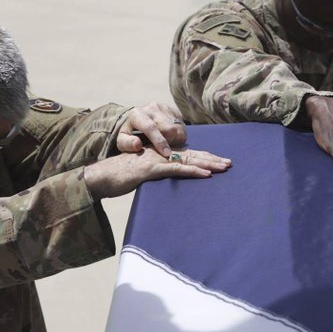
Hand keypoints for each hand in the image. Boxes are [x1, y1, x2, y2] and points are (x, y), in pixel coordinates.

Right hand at [84, 148, 231, 199]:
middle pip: (192, 155)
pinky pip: (176, 170)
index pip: (187, 154)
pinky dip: (192, 172)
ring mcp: (157, 160)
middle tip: (230, 163)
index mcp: (160, 154)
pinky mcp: (151, 170)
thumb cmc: (121, 176)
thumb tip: (171, 178)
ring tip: (224, 167)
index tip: (220, 161)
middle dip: (212, 159)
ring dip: (208, 164)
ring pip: (188, 160)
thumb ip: (158, 172)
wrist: (101, 176)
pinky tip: (205, 175)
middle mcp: (161, 153)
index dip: (205, 156)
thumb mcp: (144, 173)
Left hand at [116, 103, 186, 157]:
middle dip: (170, 141)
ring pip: (178, 127)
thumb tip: (138, 145)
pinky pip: (182, 124)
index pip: (151, 127)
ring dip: (176, 138)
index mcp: (136, 114)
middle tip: (165, 149)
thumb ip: (127, 144)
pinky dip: (179, 134)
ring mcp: (164, 107)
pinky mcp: (173, 109)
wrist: (135, 121)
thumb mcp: (122, 141)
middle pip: (169, 128)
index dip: (159, 141)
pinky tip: (171, 137)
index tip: (166, 154)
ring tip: (168, 143)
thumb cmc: (129, 134)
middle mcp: (151, 107)